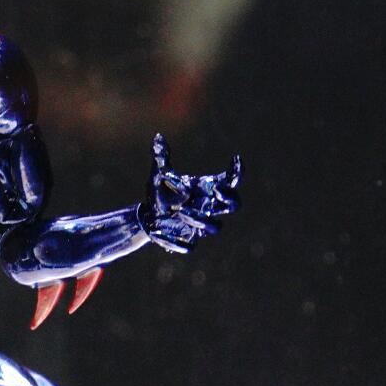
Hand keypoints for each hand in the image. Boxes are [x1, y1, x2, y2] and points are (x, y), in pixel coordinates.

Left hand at [138, 134, 240, 253]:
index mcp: (207, 190)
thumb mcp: (159, 174)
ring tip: (179, 210)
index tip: (235, 160)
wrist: (148, 216)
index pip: (231, 182)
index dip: (237, 172)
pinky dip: (177, 242)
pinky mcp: (187, 239)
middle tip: (215, 191)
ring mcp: (199, 226)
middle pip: (234, 205)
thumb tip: (157, 137)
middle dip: (228, 199)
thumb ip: (161, 157)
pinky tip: (159, 232)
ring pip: (215, 227)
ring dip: (200, 219)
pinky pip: (189, 247)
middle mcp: (208, 207)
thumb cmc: (161, 192)